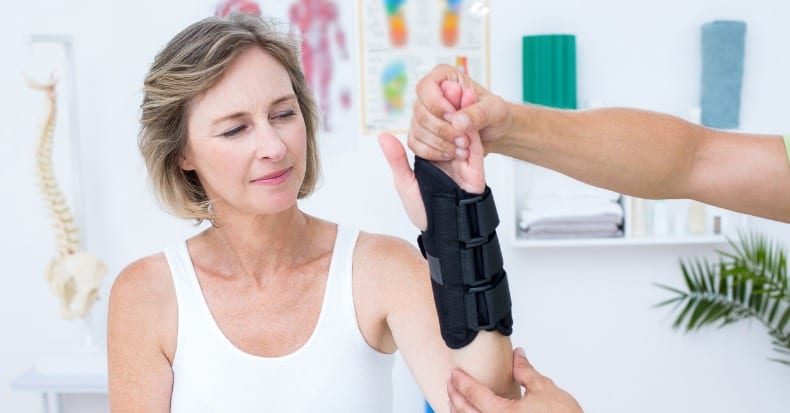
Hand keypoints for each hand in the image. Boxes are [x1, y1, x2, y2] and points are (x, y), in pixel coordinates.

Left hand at [379, 83, 486, 230]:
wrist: (445, 233)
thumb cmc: (427, 212)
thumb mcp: (406, 183)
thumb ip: (397, 160)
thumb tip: (383, 137)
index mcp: (431, 155)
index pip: (432, 127)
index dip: (434, 109)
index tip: (432, 90)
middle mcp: (449, 154)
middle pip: (452, 124)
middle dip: (450, 105)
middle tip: (449, 85)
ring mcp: (463, 160)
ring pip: (465, 130)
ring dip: (462, 113)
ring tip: (460, 92)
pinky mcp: (475, 169)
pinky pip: (476, 147)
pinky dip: (472, 133)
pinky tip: (466, 122)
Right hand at [409, 64, 512, 160]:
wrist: (494, 132)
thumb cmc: (494, 114)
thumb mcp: (495, 110)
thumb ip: (478, 113)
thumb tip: (457, 121)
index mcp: (444, 78)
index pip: (426, 87)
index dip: (437, 105)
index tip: (455, 118)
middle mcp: (429, 95)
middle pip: (421, 113)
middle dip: (443, 130)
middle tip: (464, 140)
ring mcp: (422, 115)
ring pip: (418, 131)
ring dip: (441, 144)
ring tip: (463, 148)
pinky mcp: (420, 134)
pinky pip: (416, 145)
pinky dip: (433, 152)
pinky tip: (451, 153)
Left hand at [447, 348, 582, 412]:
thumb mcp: (544, 389)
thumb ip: (525, 371)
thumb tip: (518, 355)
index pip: (474, 394)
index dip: (462, 382)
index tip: (454, 373)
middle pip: (465, 412)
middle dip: (455, 396)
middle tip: (450, 384)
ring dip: (458, 412)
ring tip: (455, 401)